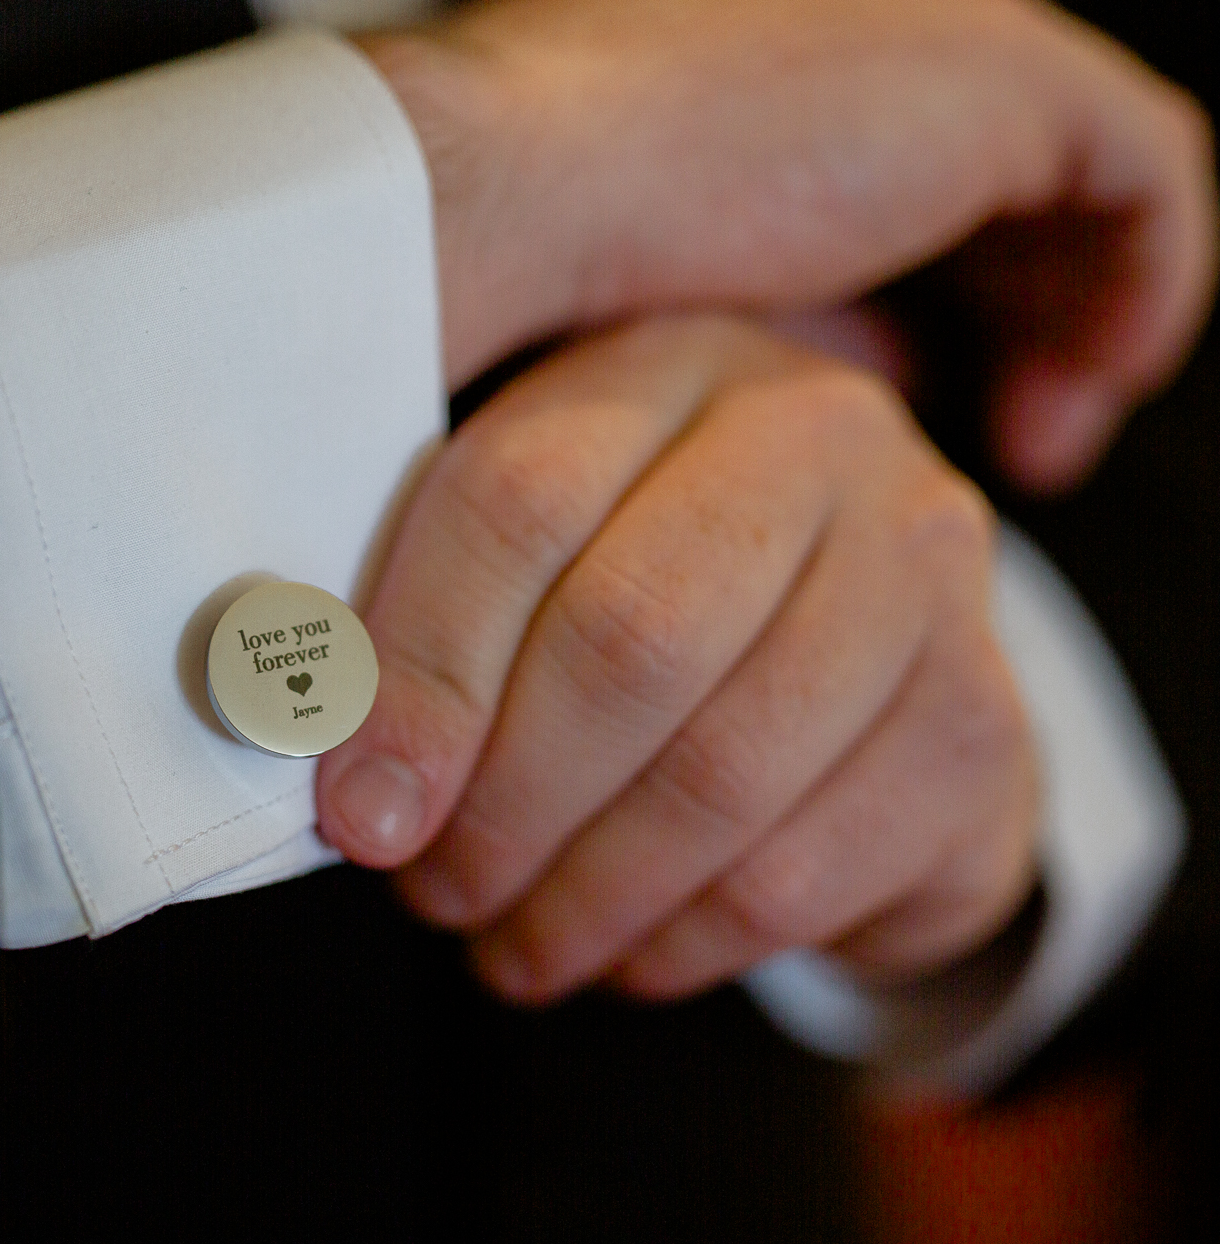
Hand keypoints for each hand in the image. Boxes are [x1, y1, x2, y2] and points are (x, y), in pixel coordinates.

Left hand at [316, 315, 1037, 1002]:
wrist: (862, 655)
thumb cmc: (645, 587)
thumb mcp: (532, 556)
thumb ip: (428, 623)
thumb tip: (339, 771)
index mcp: (665, 368)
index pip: (517, 500)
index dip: (418, 671)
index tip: (355, 807)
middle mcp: (820, 440)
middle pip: (629, 637)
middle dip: (502, 804)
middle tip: (431, 888)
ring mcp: (928, 576)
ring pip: (718, 775)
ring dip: (578, 897)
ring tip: (506, 944)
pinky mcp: (981, 726)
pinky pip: (796, 875)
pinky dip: (674, 945)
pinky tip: (616, 951)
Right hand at [363, 0, 1215, 491]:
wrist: (495, 196)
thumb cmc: (521, 261)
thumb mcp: (652, 309)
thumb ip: (751, 328)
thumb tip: (819, 406)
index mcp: (762, 46)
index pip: (899, 161)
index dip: (929, 291)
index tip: (913, 402)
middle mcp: (858, 6)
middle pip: (995, 162)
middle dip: (1010, 306)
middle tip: (997, 426)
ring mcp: (930, 16)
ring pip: (1072, 166)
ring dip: (1071, 310)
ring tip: (1039, 437)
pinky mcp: (1000, 70)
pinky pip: (1144, 174)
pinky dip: (1143, 286)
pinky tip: (1094, 386)